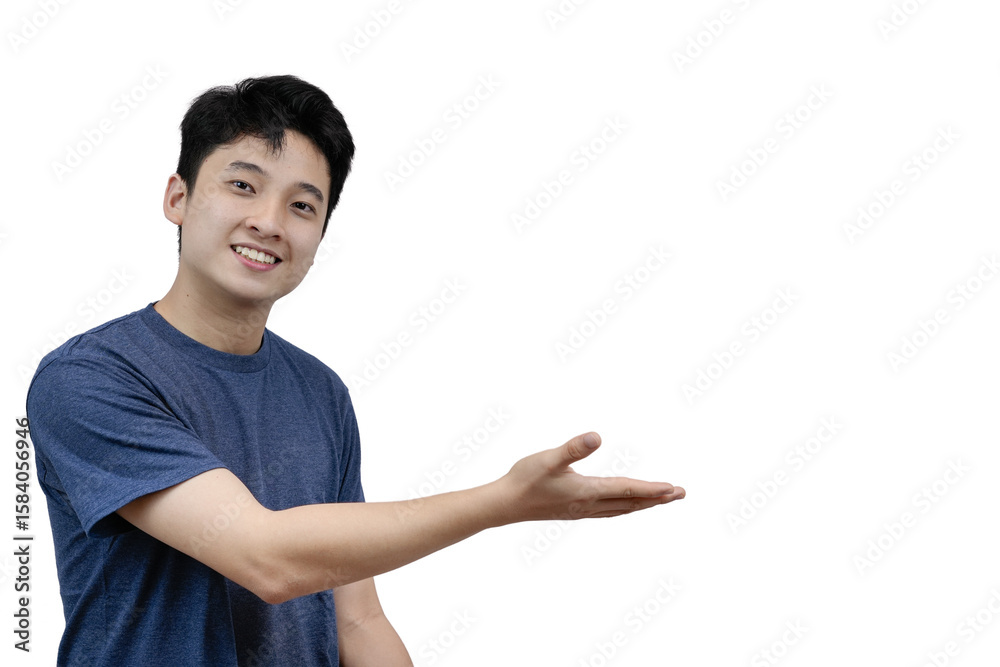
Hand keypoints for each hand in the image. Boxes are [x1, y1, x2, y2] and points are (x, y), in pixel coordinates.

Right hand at [494, 432, 684, 523]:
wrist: (504, 505)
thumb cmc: (524, 479)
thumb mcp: (549, 459)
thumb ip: (573, 448)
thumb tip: (596, 436)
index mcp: (587, 491)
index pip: (627, 490)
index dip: (652, 489)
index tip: (674, 489)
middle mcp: (589, 504)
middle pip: (630, 502)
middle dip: (656, 498)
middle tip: (679, 494)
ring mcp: (581, 510)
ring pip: (620, 509)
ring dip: (642, 504)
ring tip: (658, 500)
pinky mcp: (573, 511)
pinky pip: (608, 511)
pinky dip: (623, 508)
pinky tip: (621, 506)